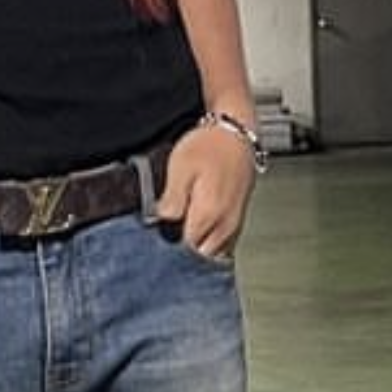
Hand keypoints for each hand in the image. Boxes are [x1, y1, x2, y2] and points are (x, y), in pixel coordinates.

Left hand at [154, 122, 257, 259]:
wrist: (237, 134)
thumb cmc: (210, 145)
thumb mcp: (180, 167)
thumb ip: (172, 200)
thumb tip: (162, 223)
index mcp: (208, 214)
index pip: (184, 250)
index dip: (167, 250)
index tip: (154, 244)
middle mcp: (224, 225)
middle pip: (198, 257)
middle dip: (180, 254)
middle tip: (164, 242)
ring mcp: (233, 226)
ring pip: (211, 255)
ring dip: (195, 250)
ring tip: (179, 237)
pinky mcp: (237, 222)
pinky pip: (222, 246)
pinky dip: (207, 245)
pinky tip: (195, 234)